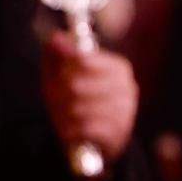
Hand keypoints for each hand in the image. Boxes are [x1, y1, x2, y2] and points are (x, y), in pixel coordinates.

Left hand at [41, 31, 138, 159]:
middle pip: (77, 85)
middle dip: (59, 96)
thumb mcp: (63, 76)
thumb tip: (55, 37)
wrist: (96, 142)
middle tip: (55, 102)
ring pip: (79, 108)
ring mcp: (125, 110)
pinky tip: (71, 131)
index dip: (63, 69)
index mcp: (118, 68)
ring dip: (64, 115)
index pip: (83, 59)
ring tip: (62, 118)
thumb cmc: (78, 102)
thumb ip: (59, 55)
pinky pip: (86, 128)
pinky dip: (72, 131)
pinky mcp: (119, 132)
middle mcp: (126, 87)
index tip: (58, 78)